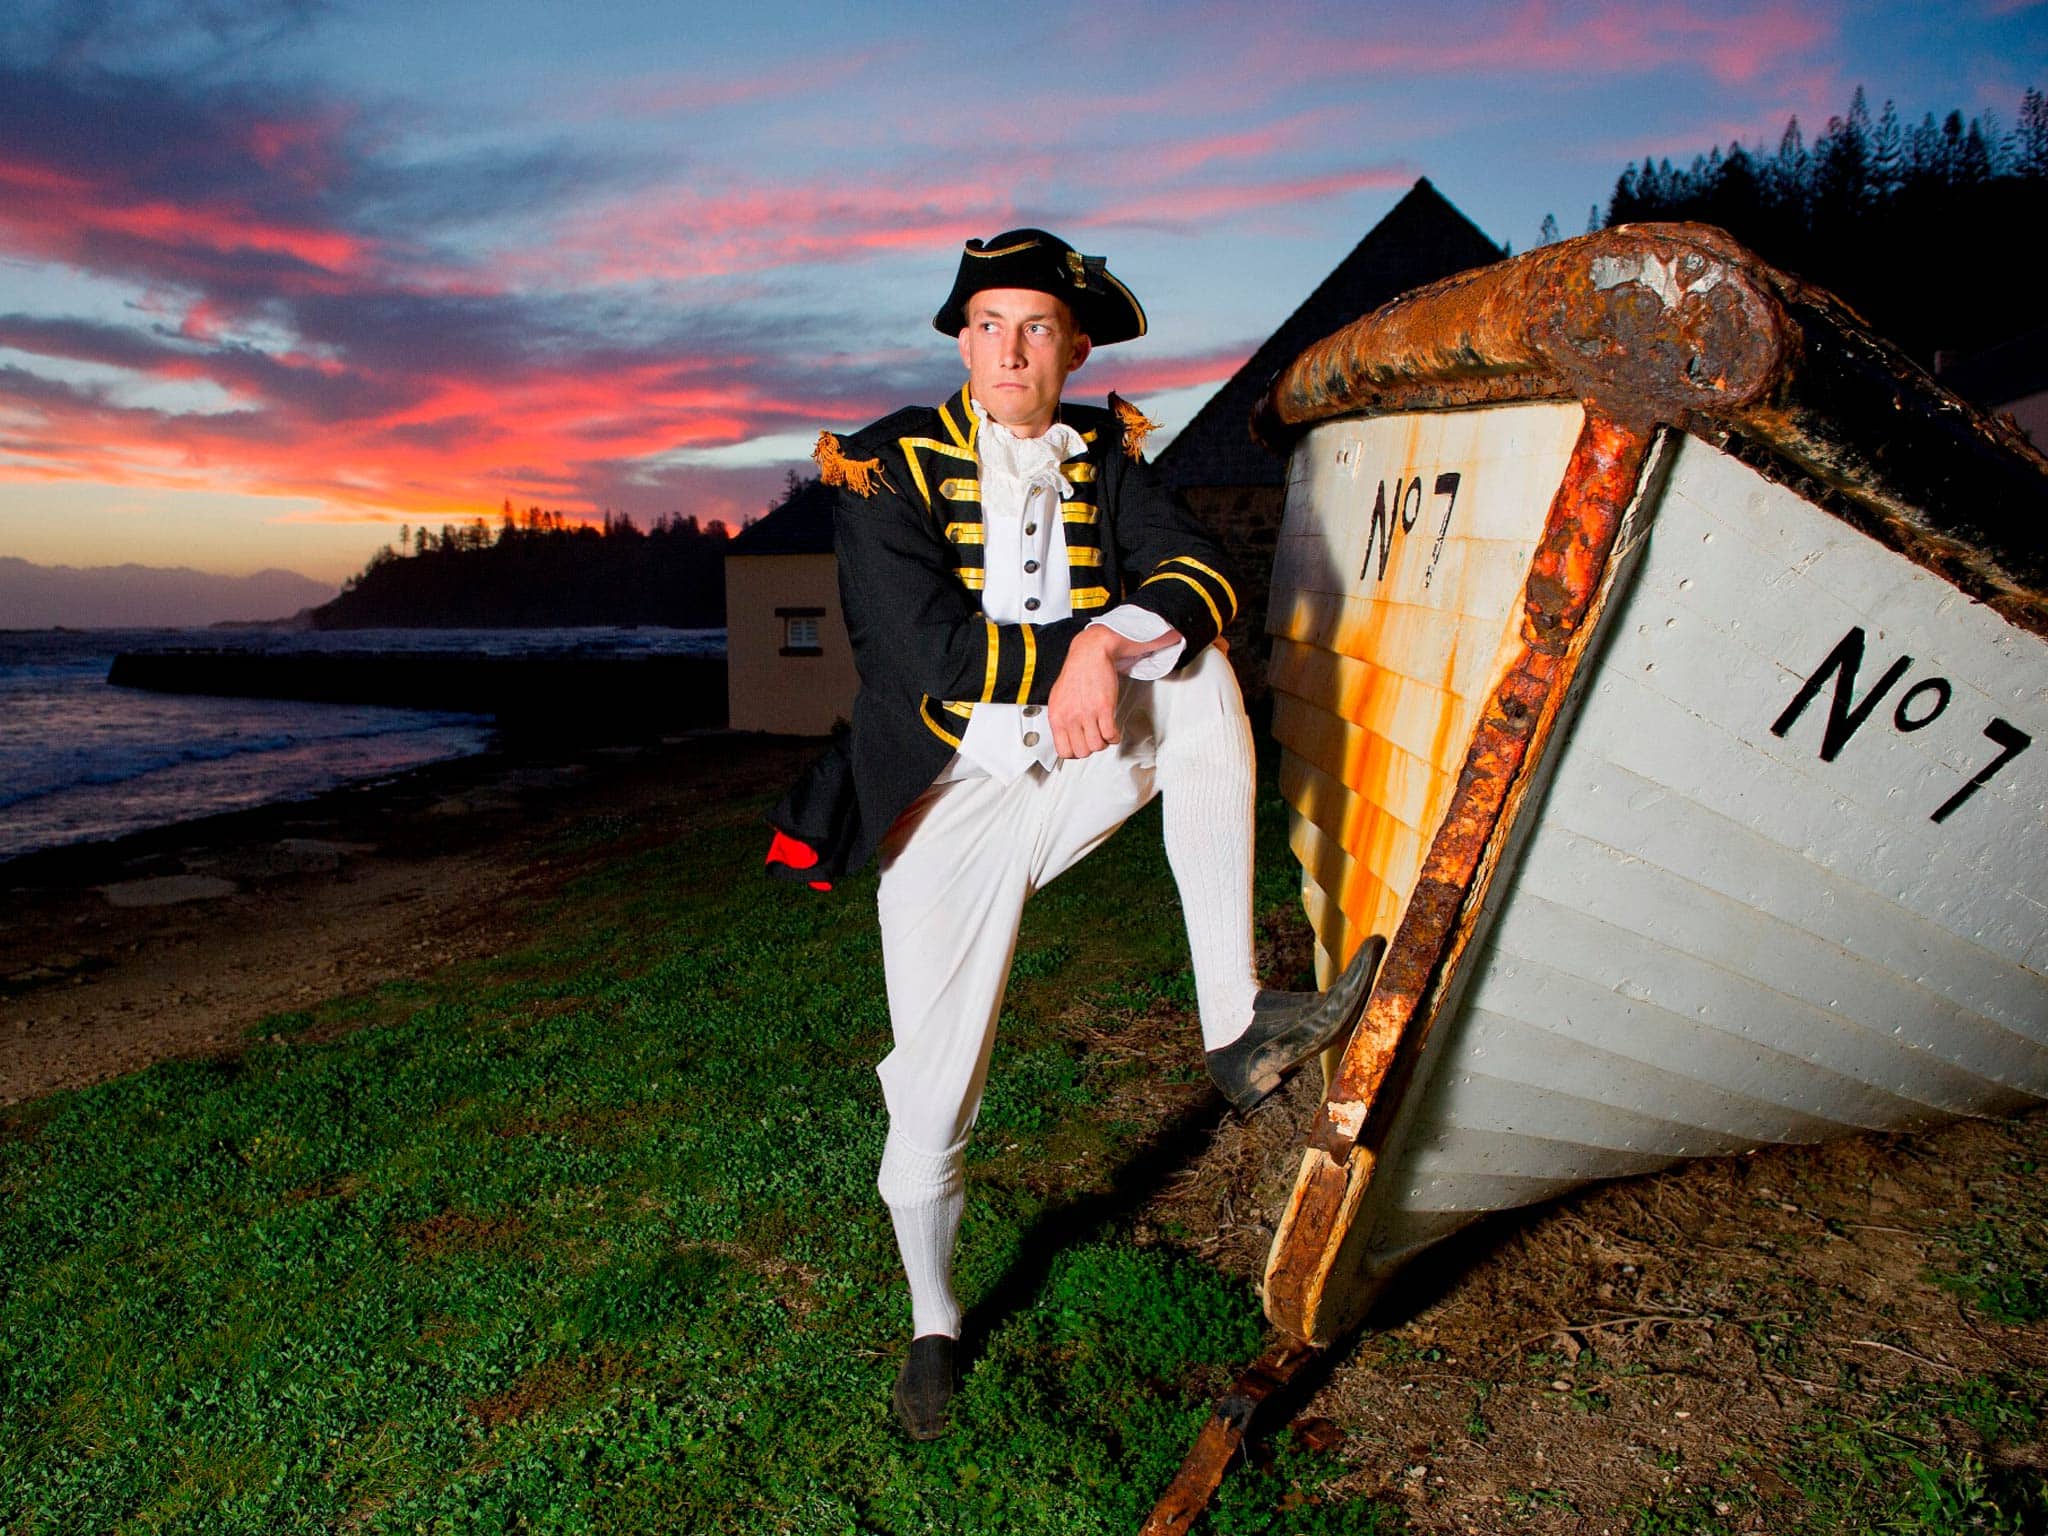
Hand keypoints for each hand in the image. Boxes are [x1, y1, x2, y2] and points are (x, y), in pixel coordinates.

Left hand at [1047, 623, 1181, 758]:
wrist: (1090, 654)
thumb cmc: (1076, 673)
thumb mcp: (1058, 698)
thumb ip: (1060, 718)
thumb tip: (1064, 736)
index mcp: (1057, 716)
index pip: (1063, 751)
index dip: (1075, 752)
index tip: (1080, 747)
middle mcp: (1071, 716)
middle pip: (1082, 751)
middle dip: (1090, 747)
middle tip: (1094, 739)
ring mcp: (1087, 713)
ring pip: (1098, 745)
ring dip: (1103, 742)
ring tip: (1104, 733)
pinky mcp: (1104, 708)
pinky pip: (1111, 735)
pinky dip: (1115, 737)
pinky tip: (1113, 730)